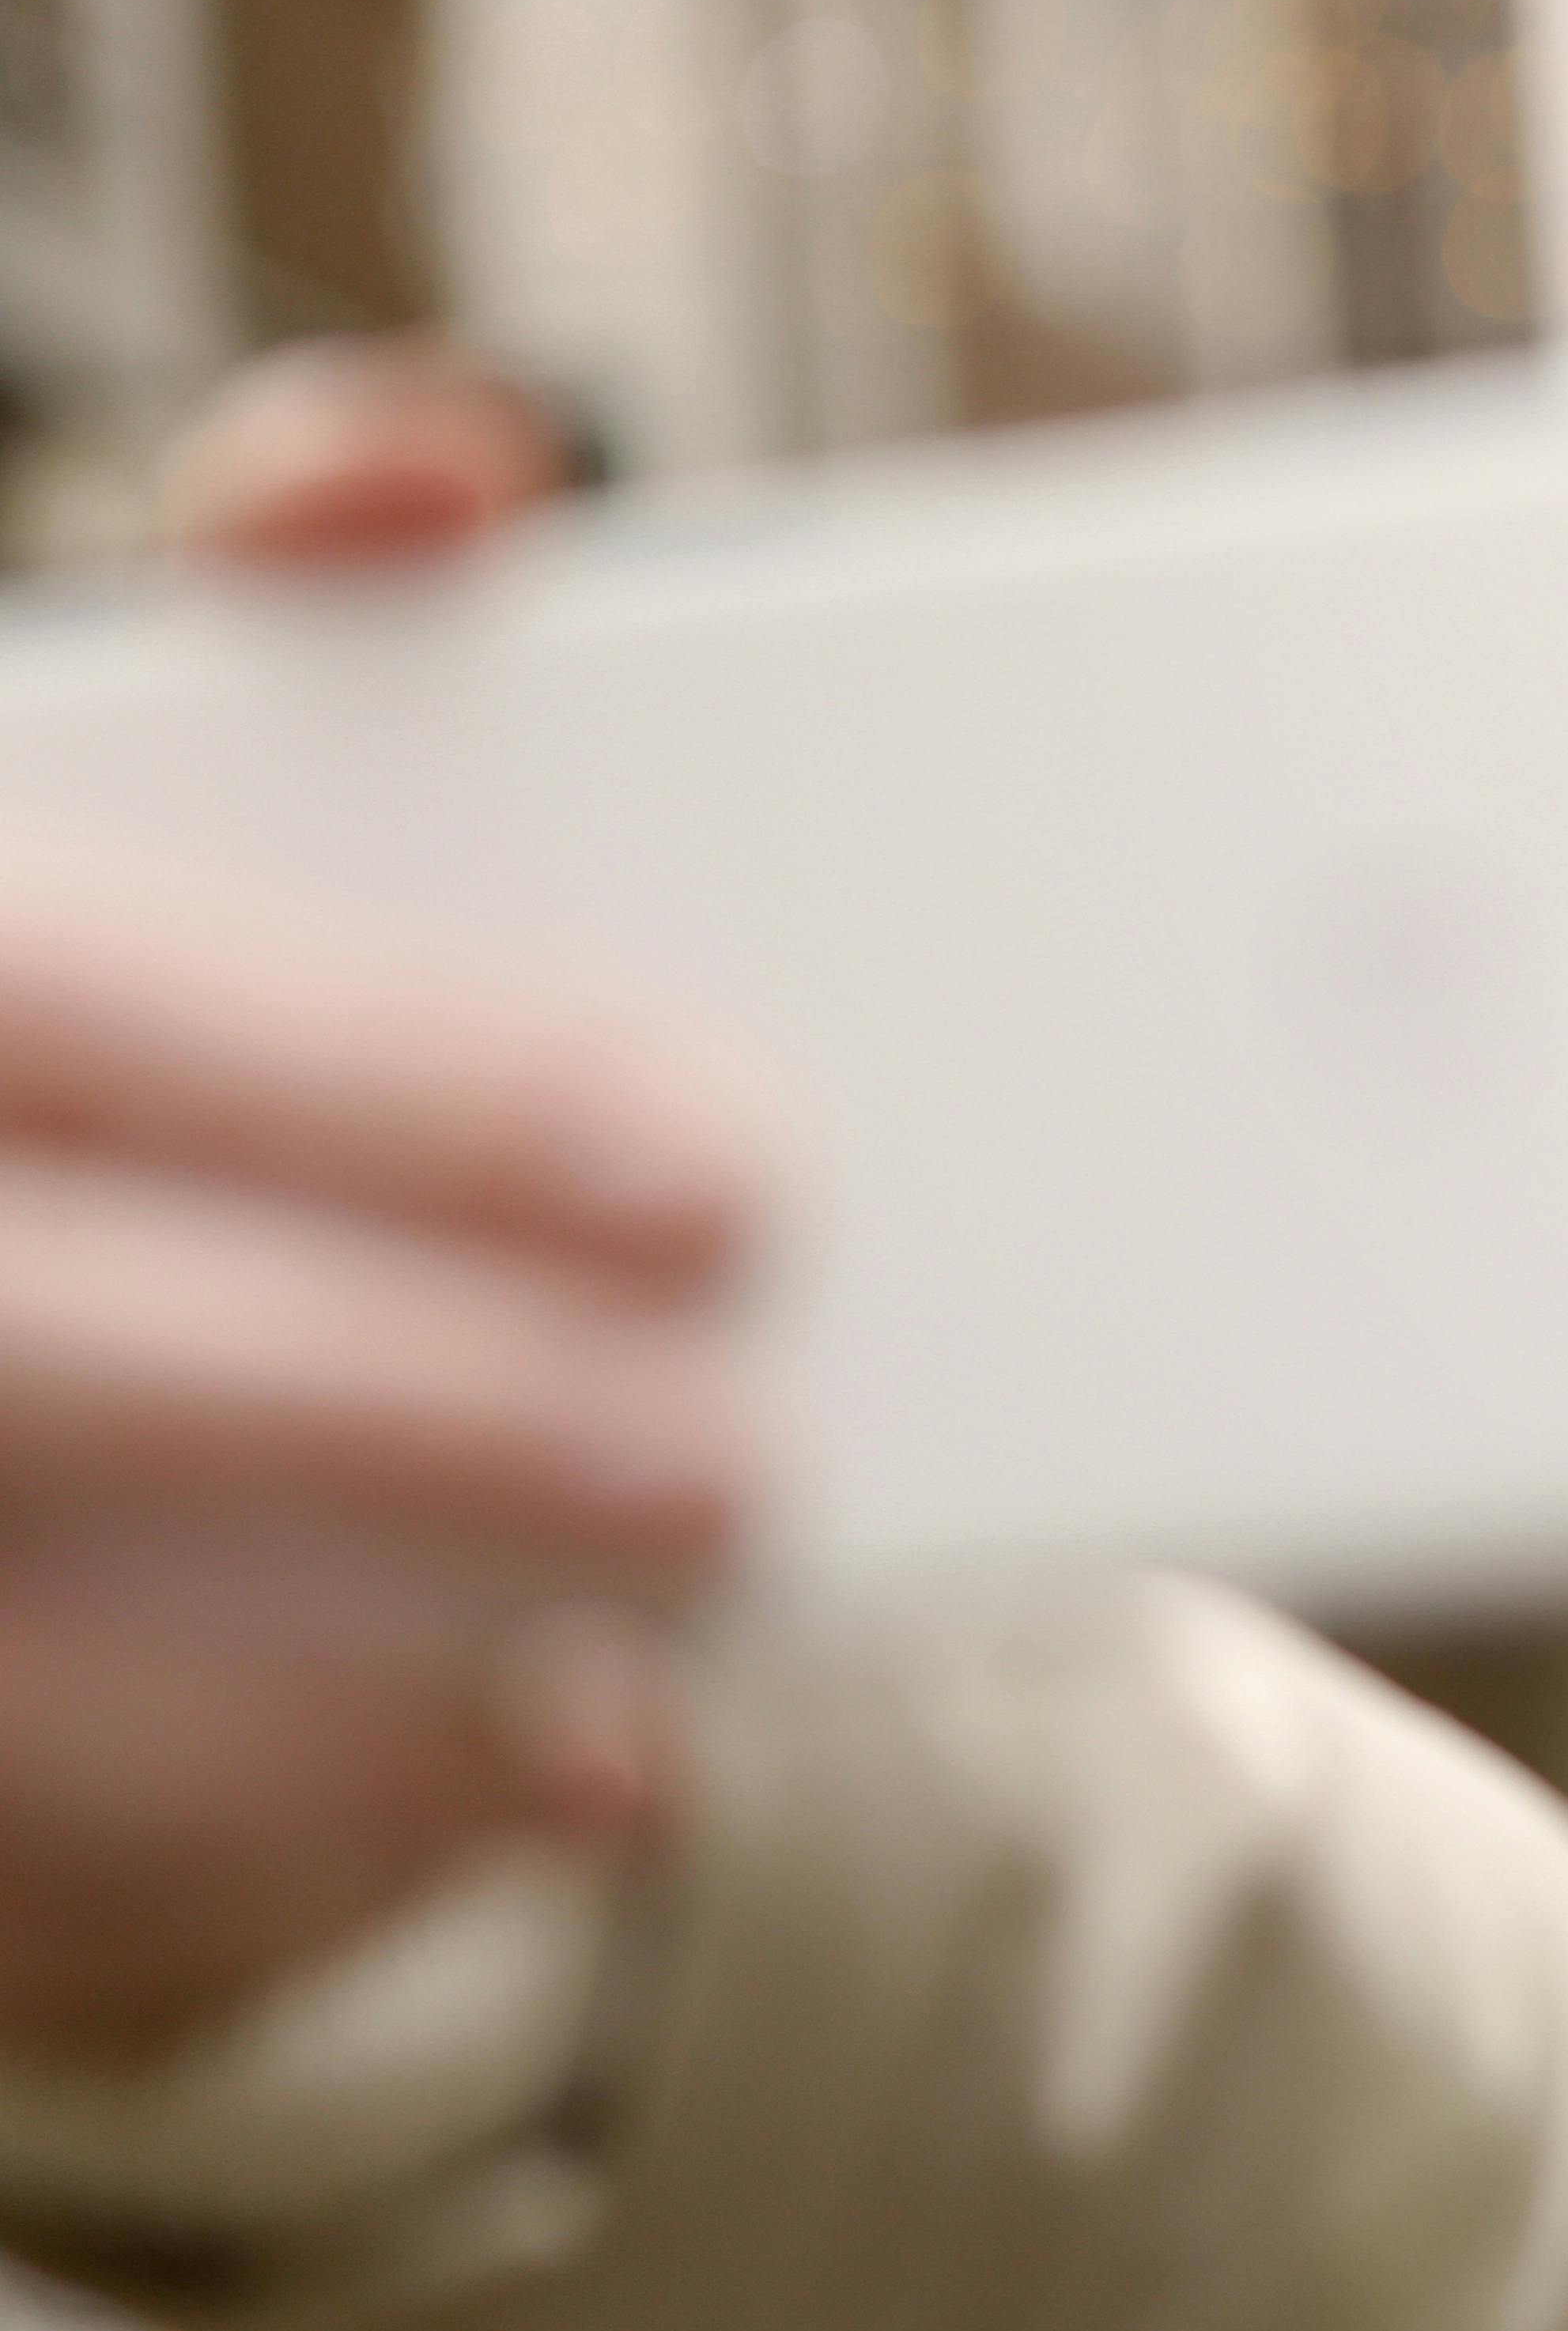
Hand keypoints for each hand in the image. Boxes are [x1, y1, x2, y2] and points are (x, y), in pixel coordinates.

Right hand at [0, 344, 742, 2059]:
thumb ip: (284, 634)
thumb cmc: (67, 1053)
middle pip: (37, 1349)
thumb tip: (461, 456)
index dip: (405, 1091)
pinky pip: (1, 1871)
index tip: (719, 1175)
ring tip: (626, 1729)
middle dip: (409, 1418)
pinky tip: (479, 1817)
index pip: (81, 1000)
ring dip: (323, 1736)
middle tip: (732, 1473)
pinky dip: (241, 1873)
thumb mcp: (113, 802)